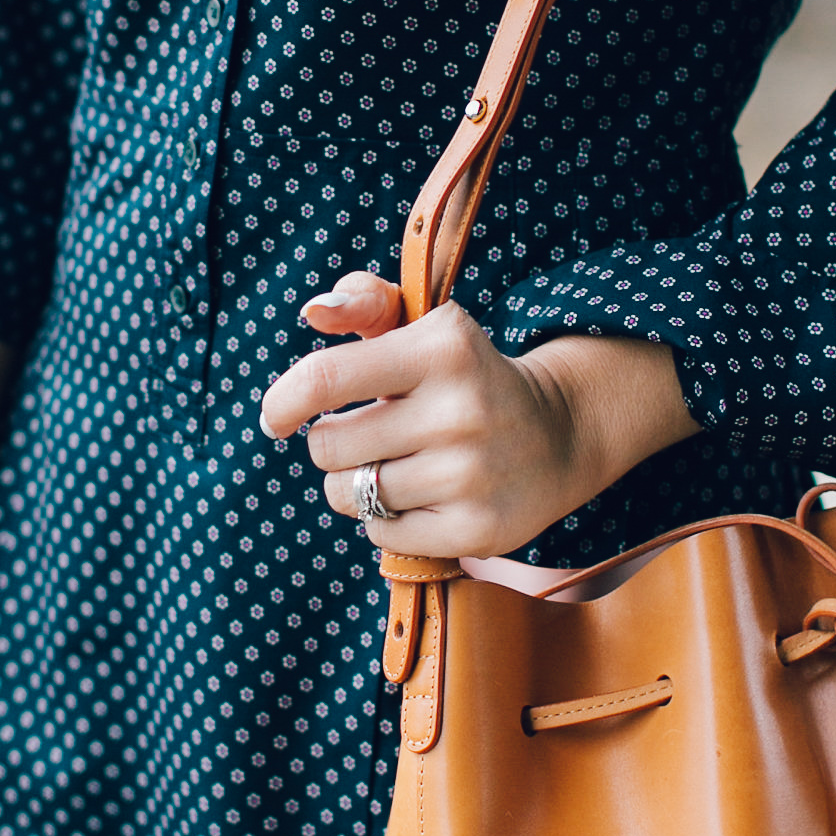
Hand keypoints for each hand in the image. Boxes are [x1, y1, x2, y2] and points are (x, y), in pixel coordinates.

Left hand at [258, 271, 698, 560]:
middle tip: (369, 435)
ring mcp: (471, 474)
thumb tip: (315, 312)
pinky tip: (421, 496)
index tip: (277, 418)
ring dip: (356, 484)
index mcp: (443, 347)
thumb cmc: (463, 375)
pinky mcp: (479, 528)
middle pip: (329, 446)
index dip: (284, 401)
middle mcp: (461, 410)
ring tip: (394, 465)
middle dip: (332, 443)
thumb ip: (364, 302)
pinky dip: (386, 519)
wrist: (558, 433)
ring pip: (351, 494)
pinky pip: (382, 533)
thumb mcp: (424, 326)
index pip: (327, 379)